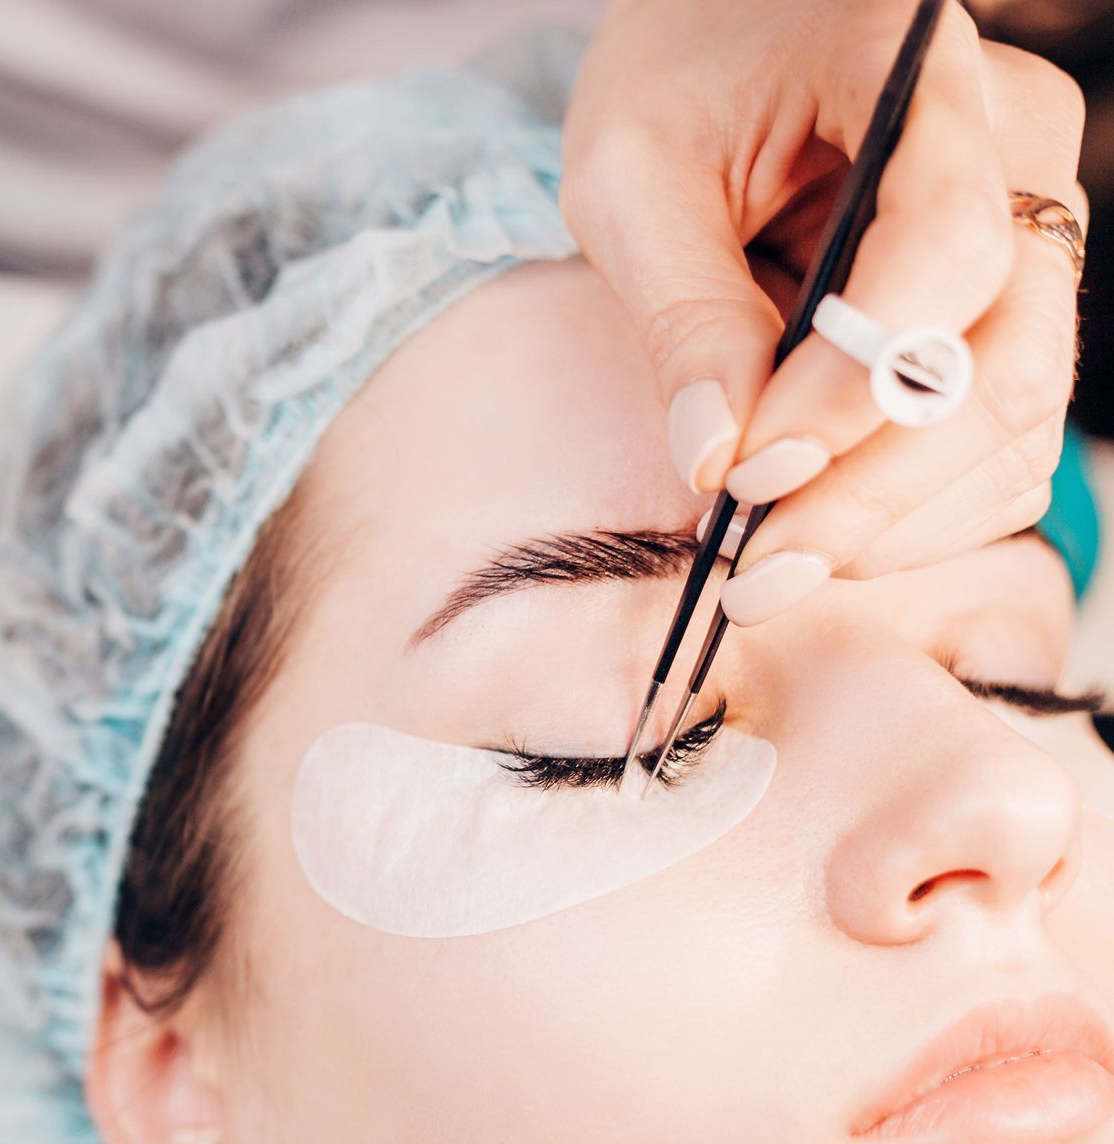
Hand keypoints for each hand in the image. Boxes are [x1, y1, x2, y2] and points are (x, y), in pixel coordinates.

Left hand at [563, 0, 1086, 623]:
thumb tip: (715, 462)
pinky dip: (919, 510)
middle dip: (876, 490)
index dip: (857, 382)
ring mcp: (1031, 229)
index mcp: (921, 75)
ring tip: (770, 572)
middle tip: (756, 573)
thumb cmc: (669, 81)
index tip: (751, 473)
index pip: (946, 245)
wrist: (717, 34)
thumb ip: (682, 310)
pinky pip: (1002, 435)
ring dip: (898, 521)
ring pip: (1020, 414)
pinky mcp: (1009, 303)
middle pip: (1007, 356)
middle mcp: (1016, 150)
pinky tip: (819, 537)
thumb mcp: (630, 174)